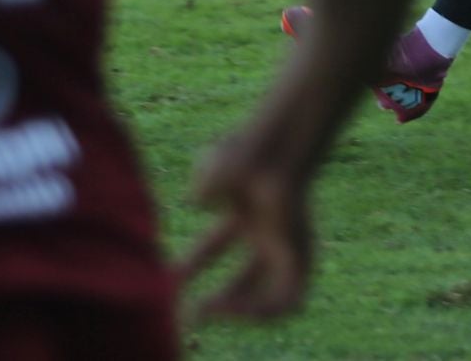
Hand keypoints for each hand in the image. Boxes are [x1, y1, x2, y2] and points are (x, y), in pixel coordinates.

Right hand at [179, 138, 311, 321]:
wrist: (273, 154)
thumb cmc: (243, 155)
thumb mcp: (214, 170)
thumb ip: (204, 186)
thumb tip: (198, 200)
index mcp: (245, 210)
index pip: (217, 244)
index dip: (194, 263)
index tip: (170, 279)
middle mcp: (267, 230)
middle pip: (246, 277)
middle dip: (220, 298)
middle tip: (190, 316)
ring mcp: (285, 245)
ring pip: (268, 294)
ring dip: (239, 310)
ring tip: (211, 312)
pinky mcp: (300, 257)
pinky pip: (288, 301)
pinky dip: (261, 311)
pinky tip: (232, 308)